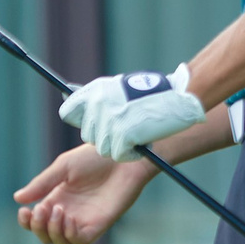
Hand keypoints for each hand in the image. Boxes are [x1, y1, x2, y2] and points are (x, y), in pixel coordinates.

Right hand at [14, 144, 149, 243]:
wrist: (123, 156)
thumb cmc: (95, 157)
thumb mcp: (64, 167)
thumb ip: (42, 184)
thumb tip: (17, 198)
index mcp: (57, 198)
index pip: (36, 220)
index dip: (27, 221)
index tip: (24, 210)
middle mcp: (68, 212)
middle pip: (45, 234)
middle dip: (38, 227)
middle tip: (40, 210)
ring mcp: (83, 220)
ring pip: (60, 242)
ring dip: (53, 231)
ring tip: (59, 210)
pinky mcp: (99, 224)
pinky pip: (80, 241)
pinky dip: (70, 235)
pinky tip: (70, 219)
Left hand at [60, 63, 205, 161]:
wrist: (180, 96)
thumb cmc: (152, 94)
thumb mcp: (117, 88)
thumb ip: (94, 96)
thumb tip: (64, 94)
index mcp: (95, 90)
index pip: (68, 113)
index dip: (83, 122)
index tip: (98, 123)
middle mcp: (98, 103)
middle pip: (89, 135)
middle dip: (105, 136)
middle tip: (126, 128)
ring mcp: (110, 119)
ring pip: (104, 148)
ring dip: (119, 146)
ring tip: (137, 133)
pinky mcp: (123, 134)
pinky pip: (119, 155)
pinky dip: (130, 153)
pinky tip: (142, 142)